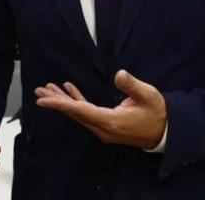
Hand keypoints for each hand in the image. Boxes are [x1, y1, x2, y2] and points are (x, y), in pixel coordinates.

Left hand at [34, 69, 166, 148]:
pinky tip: (68, 90)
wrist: (166, 131)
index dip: (60, 104)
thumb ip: (133, 85)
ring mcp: (104, 128)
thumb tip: (120, 74)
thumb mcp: (149, 96)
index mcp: (111, 121)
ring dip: (63, 101)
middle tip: (39, 91)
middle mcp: (103, 128)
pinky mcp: (106, 125)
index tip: (42, 101)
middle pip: (74, 113)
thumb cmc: (158, 113)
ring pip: (78, 114)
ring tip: (47, 89)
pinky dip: (76, 101)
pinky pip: (86, 113)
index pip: (80, 111)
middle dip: (56, 101)